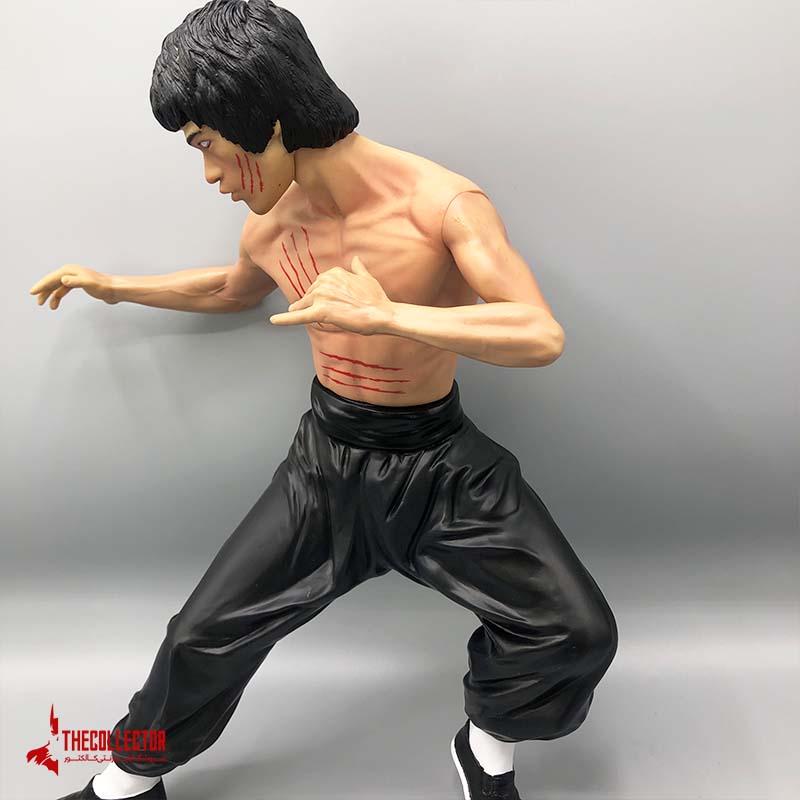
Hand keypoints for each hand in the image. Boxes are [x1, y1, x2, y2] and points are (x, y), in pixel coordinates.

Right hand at [29, 264, 118, 309]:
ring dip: (51, 295)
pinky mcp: (79, 284)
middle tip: (38, 301)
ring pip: (57, 286)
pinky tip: (56, 304)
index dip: (41, 285)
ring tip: (47, 306)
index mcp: (70, 270)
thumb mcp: (89, 284)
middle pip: (52, 281)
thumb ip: (76, 282)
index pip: (51, 278)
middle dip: (44, 291)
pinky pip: (64, 289)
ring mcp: (74, 278)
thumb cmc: (104, 286)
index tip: (32, 292)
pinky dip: (58, 296)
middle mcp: (70, 272)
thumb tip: (63, 280)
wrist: (115, 289)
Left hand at [269, 256, 392, 334]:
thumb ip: (358, 268)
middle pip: (309, 295)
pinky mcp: (320, 312)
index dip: (323, 296)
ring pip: (304, 306)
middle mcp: (324, 280)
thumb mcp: (367, 277)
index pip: (319, 285)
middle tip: (331, 312)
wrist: (382, 313)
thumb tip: (356, 259)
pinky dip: (284, 319)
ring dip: (306, 312)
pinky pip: (298, 316)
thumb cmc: (377, 298)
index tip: (331, 301)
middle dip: (314, 304)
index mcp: (333, 271)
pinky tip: (274, 320)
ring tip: (319, 317)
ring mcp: (321, 296)